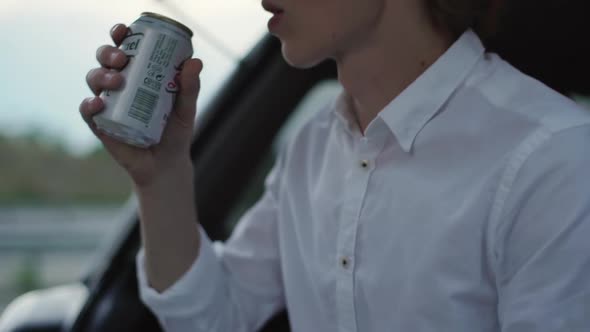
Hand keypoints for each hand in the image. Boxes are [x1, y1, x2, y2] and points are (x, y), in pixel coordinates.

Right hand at [79, 24, 202, 185]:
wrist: (167, 165)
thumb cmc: (175, 132)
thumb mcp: (186, 109)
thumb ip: (190, 87)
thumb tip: (194, 62)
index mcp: (138, 74)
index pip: (125, 48)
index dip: (119, 36)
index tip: (123, 31)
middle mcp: (119, 85)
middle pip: (104, 60)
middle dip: (108, 53)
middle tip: (122, 58)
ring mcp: (108, 104)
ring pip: (94, 79)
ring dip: (101, 75)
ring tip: (118, 80)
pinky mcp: (101, 125)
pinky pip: (88, 111)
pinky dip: (89, 104)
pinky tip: (98, 102)